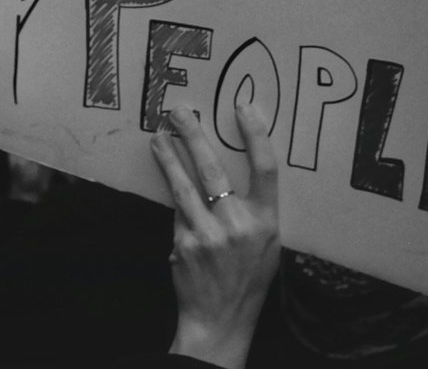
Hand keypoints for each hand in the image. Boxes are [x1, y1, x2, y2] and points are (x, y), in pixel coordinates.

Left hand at [153, 104, 280, 368]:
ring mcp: (207, 235)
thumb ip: (256, 209)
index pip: (265, 168)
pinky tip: (168, 186)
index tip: (243, 108)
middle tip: (179, 112)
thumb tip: (237, 165)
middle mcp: (238, 225)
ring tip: (159, 138)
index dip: (255, 135)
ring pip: (183, 184)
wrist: (221, 319)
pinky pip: (177, 212)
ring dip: (169, 157)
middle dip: (193, 134)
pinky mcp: (182, 244)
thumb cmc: (248, 277)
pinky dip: (173, 199)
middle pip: (213, 167)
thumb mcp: (267, 243)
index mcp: (267, 222)